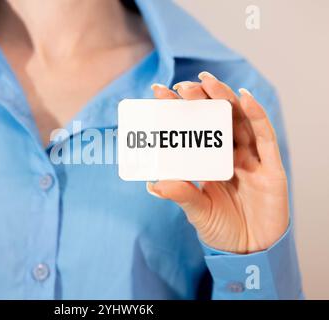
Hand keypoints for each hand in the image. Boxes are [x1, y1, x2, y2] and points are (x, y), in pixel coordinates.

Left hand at [148, 72, 288, 253]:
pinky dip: (256, 115)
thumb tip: (154, 182)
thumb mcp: (197, 211)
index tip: (159, 92)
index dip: (178, 110)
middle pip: (216, 119)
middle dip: (200, 100)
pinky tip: (244, 97)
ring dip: (225, 99)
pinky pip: (265, 136)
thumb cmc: (222, 230)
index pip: (192, 130)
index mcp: (209, 162)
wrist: (250, 252)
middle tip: (183, 85)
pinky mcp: (271, 167)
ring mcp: (251, 158)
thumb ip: (181, 194)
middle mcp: (230, 155)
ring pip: (239, 121)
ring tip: (208, 81)